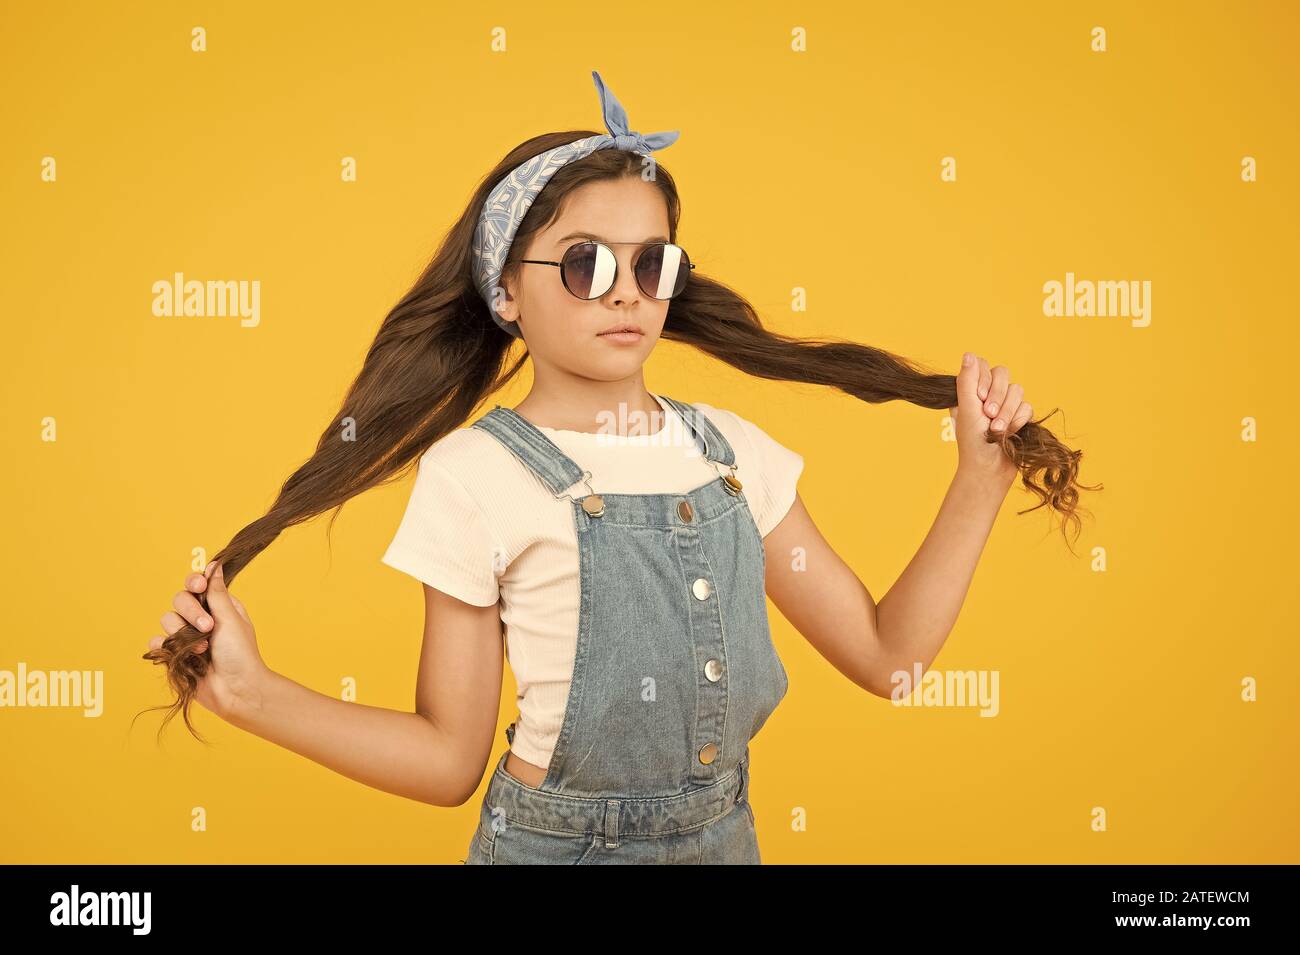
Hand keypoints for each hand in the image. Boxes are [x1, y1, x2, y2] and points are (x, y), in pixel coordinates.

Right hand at [148, 560, 267, 720]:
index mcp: (218, 606)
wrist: (235, 689)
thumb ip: (217, 593)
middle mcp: (201, 618)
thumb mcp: (231, 619)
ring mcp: (186, 636)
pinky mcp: (174, 654)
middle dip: (191, 612)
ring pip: (167, 619)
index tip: (198, 587)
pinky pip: (157, 642)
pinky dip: (165, 646)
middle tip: (208, 626)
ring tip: (202, 648)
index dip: (194, 583)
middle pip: (179, 599)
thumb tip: (214, 564)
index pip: (197, 585)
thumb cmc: (240, 654)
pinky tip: (179, 654)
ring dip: (182, 632)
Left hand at [951, 352, 1033, 487]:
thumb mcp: (966, 409)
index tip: (978, 396)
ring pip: (1017, 389)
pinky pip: (1027, 406)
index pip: (982, 365)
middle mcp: (987, 394)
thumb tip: (968, 354)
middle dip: (998, 395)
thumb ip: (967, 381)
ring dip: (1008, 411)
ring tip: (997, 430)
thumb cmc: (973, 442)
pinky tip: (1011, 433)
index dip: (984, 378)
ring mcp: (1004, 404)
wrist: (990, 469)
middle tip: (988, 415)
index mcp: (970, 391)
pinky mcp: (1019, 416)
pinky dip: (1018, 420)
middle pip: (1003, 373)